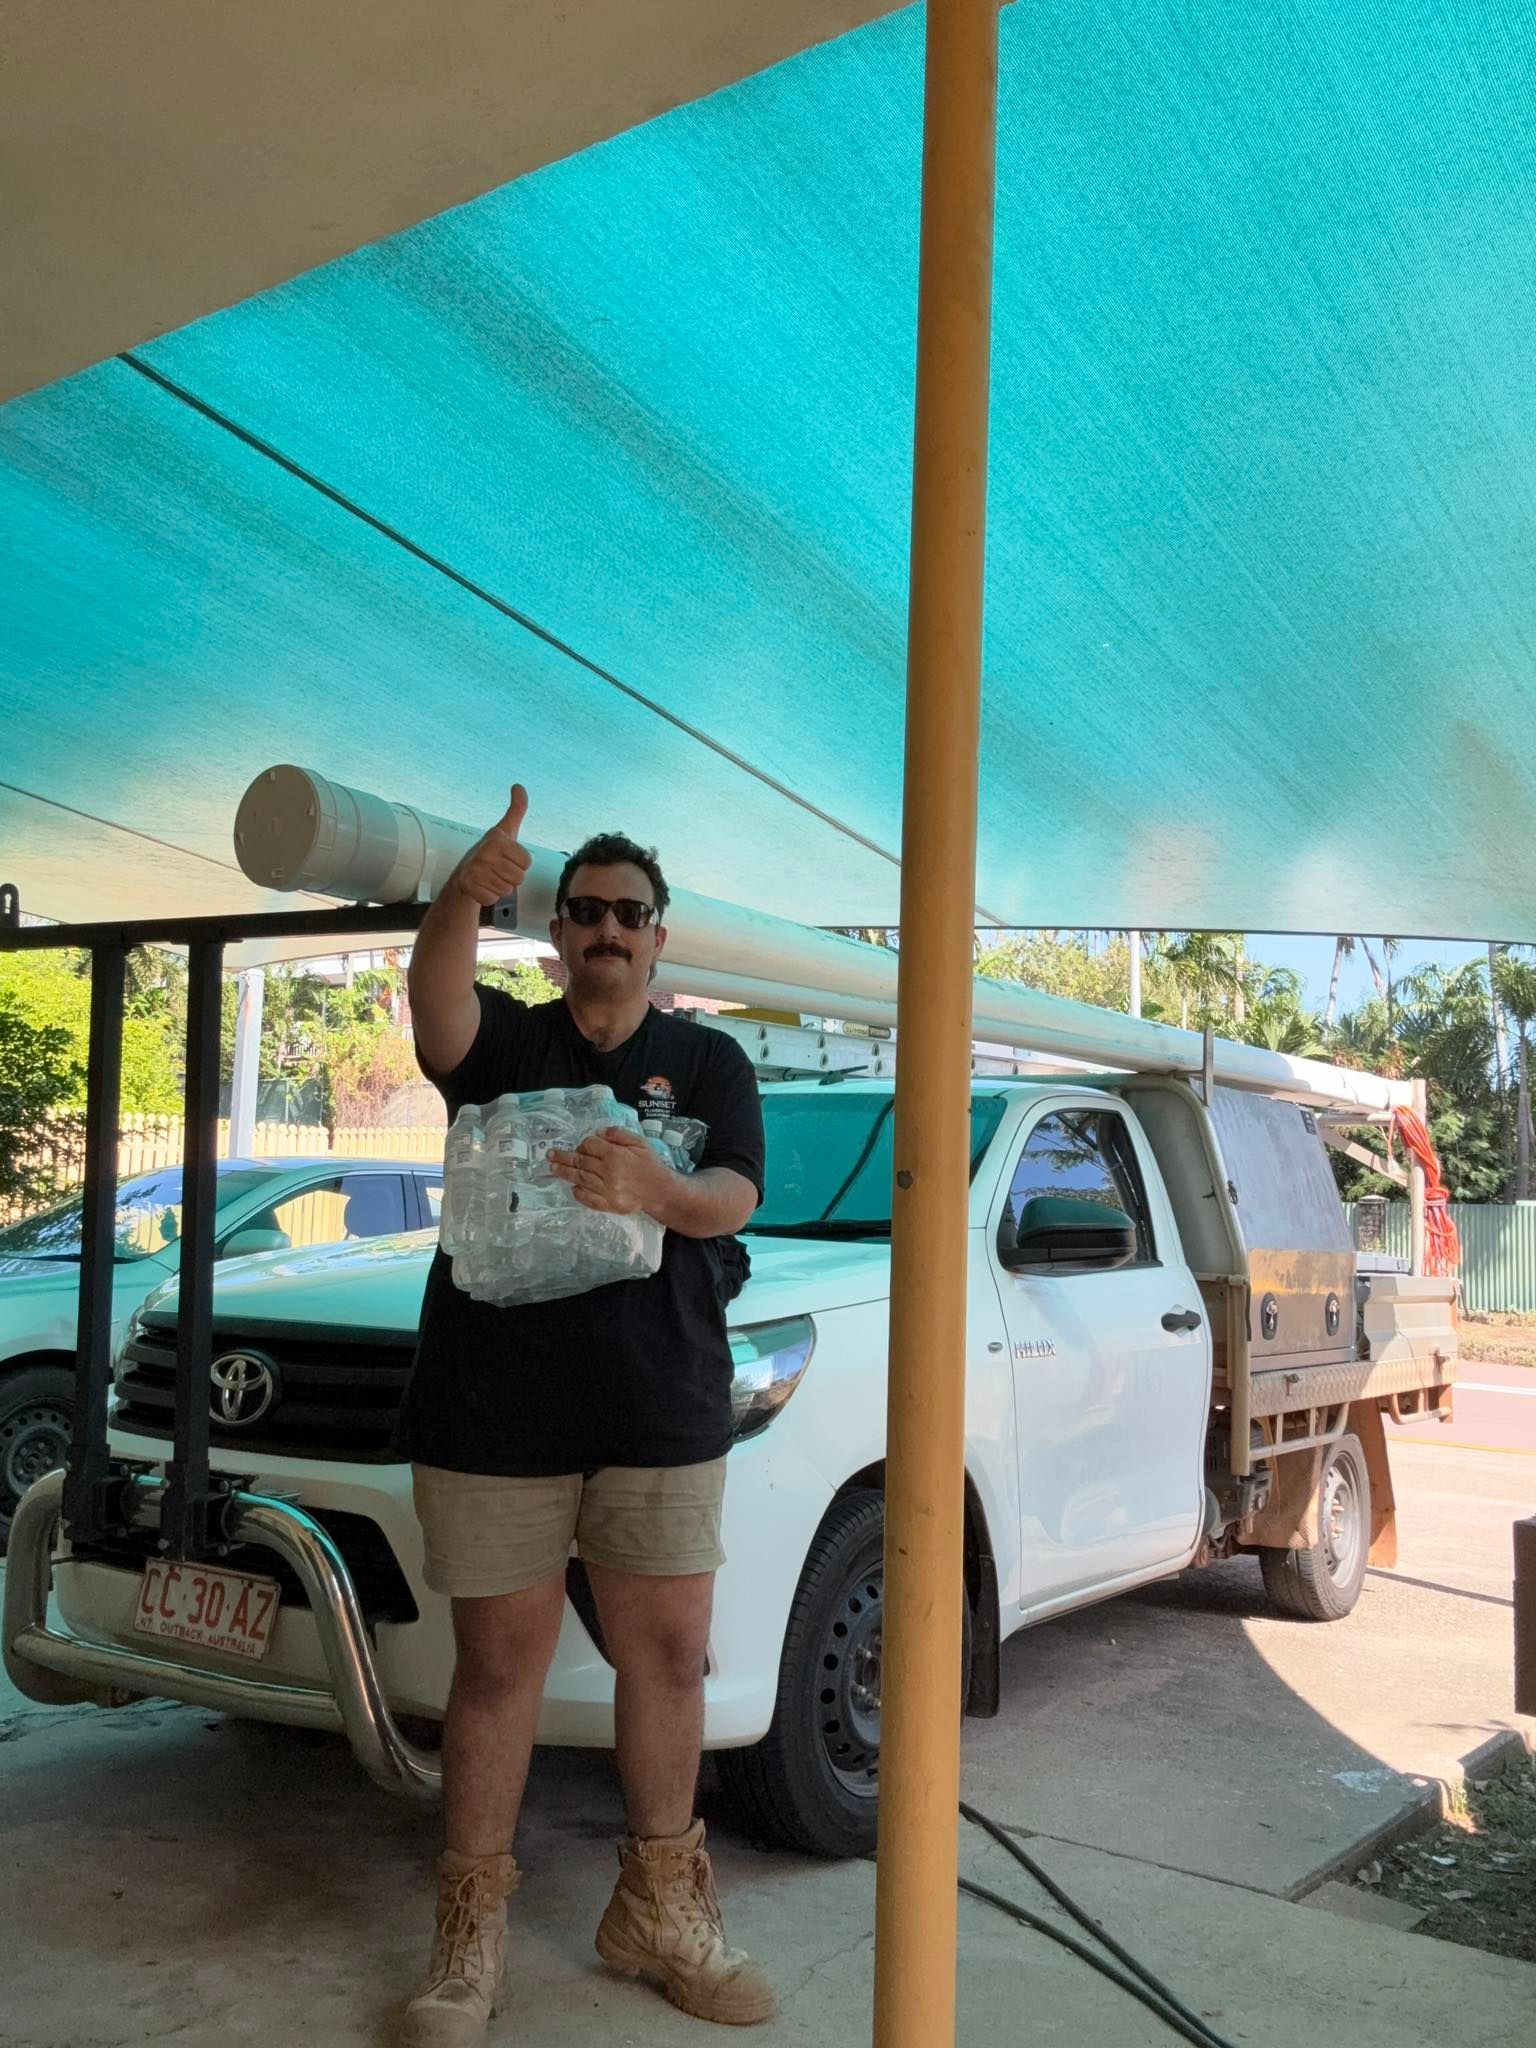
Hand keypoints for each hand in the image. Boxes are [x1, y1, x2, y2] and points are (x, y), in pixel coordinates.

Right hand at [453, 784, 531, 907]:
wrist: (464, 872)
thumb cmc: (491, 851)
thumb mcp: (506, 829)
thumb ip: (516, 809)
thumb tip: (519, 786)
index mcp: (497, 839)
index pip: (527, 862)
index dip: (520, 863)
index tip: (506, 857)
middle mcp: (485, 853)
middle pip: (519, 878)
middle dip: (511, 877)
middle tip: (498, 869)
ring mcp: (476, 871)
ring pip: (507, 890)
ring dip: (500, 886)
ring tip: (490, 877)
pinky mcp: (470, 888)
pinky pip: (493, 899)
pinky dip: (489, 896)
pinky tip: (482, 886)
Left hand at [548, 1126, 671, 1215]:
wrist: (661, 1191)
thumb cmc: (650, 1164)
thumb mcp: (639, 1142)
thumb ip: (618, 1134)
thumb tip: (597, 1132)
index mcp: (615, 1154)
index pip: (589, 1145)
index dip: (583, 1143)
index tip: (581, 1145)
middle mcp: (608, 1172)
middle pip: (580, 1162)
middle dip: (563, 1157)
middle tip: (550, 1155)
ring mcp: (606, 1190)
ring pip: (580, 1179)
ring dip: (565, 1173)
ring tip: (553, 1168)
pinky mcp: (608, 1205)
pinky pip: (588, 1199)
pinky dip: (578, 1192)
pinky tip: (573, 1187)